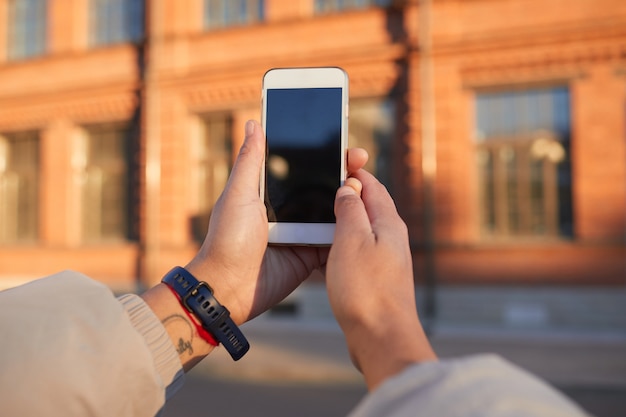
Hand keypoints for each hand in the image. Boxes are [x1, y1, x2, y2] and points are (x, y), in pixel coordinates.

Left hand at [186, 120, 367, 324]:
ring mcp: (301, 232)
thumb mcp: (239, 194)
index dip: (321, 152)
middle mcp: (288, 209)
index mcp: (270, 192)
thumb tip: (254, 123)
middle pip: (322, 186)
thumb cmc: (227, 239)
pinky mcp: (311, 254)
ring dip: (350, 199)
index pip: (301, 166)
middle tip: (360, 158)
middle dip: (343, 171)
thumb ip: (250, 160)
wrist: (230, 287)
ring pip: (333, 211)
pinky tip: (365, 215)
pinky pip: (335, 239)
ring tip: (367, 184)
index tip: (340, 139)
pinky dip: (349, 230)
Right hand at [326, 169, 436, 389]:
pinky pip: (358, 251)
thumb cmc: (366, 290)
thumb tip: (349, 188)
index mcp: (388, 223)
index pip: (372, 185)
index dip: (354, 170)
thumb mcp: (351, 240)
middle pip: (369, 205)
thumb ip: (350, 210)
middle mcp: (391, 238)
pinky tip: (327, 251)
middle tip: (324, 183)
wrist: (382, 338)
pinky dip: (342, 244)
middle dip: (348, 192)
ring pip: (362, 229)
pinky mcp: (377, 278)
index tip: (337, 157)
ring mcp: (385, 259)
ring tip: (320, 214)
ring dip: (343, 219)